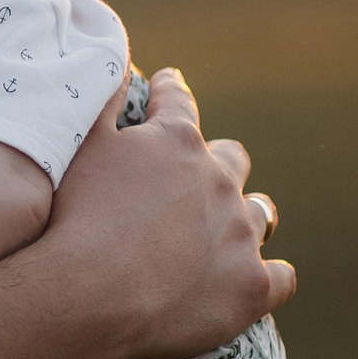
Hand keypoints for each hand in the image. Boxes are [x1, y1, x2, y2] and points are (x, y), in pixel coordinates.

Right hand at [41, 71, 292, 358]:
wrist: (91, 296)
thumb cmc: (76, 217)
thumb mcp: (81, 144)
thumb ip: (103, 99)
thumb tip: (116, 62)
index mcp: (177, 142)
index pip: (179, 102)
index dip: (171, 92)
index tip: (169, 84)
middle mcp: (219, 181)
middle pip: (233, 159)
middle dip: (220, 160)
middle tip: (201, 176)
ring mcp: (240, 236)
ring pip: (260, 214)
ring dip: (247, 215)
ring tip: (236, 226)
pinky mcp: (252, 287)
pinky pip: (281, 277)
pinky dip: (269, 275)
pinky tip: (260, 278)